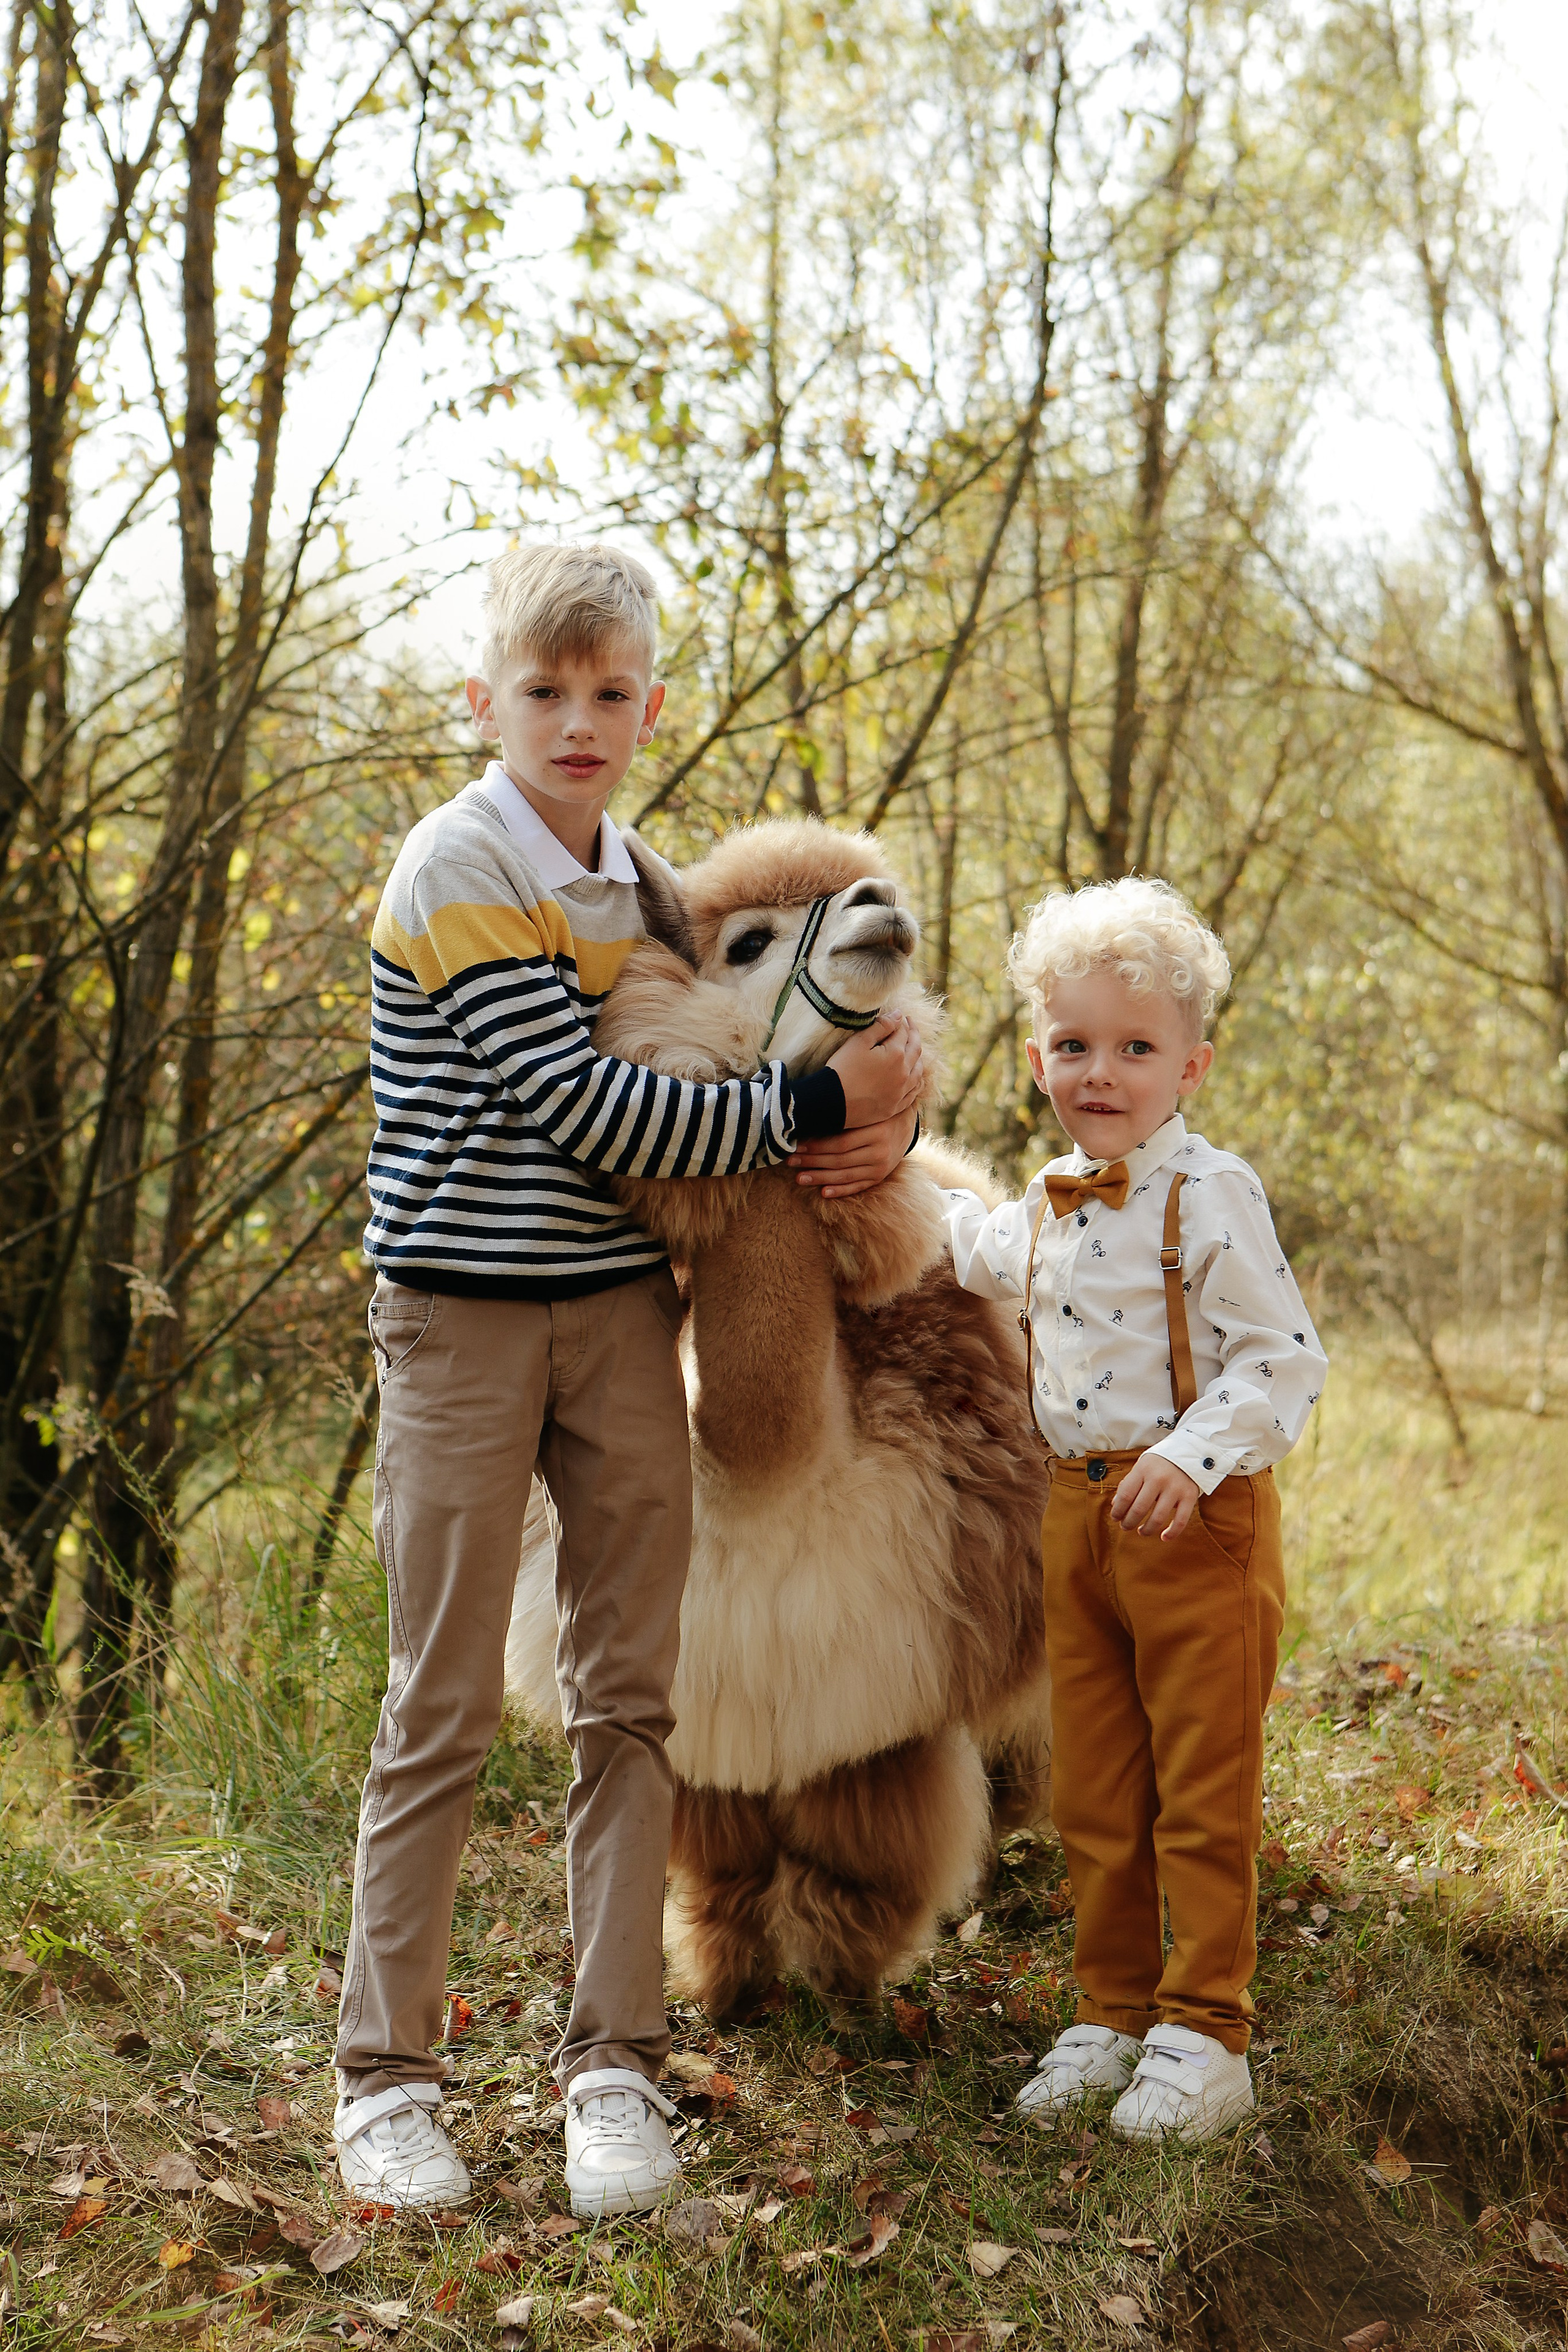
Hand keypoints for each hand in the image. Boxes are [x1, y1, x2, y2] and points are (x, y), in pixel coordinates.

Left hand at [788, 1110, 918, 1198]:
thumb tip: (808, 1122)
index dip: (816, 1146)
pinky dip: (840, 1190)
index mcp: (876, 1131)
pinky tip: (823, 1192)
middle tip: (791, 1161)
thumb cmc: (877, 1113)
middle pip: (840, 1160)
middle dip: (812, 1161)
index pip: (840, 1143)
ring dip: (820, 1178)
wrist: (904, 1125)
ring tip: (799, 1178)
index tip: (796, 1145)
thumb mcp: (865, 1111)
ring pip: (845, 1176)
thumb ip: (843, 1116)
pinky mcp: (880, 1177)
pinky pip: (857, 1187)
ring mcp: (881, 1168)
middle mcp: (880, 1152)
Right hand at [827, 1012, 923, 1127]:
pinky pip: (914, 1092)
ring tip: (913, 1047)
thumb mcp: (859, 1042)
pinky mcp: (896, 1106)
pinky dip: (917, 1080)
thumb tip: (898, 1014)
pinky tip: (915, 1076)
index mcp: (896, 1054)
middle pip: (915, 1049)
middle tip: (910, 1025)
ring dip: (918, 1056)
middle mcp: (904, 1073)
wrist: (833, 1102)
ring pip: (919, 1070)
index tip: (899, 1016)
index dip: (901, 1022)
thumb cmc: (843, 1069)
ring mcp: (902, 1091)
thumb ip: (881, 1026)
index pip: (903, 1032)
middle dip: (914, 1034)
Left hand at [1110, 1454, 1200, 1541]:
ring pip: (1157, 1518)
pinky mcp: (1190, 1496)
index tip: (1115, 1518)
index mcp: (1144, 1469)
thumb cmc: (1160, 1462)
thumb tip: (1116, 1505)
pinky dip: (1172, 1532)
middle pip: (1139, 1509)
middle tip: (1125, 1527)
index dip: (1118, 1511)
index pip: (1125, 1496)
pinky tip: (1164, 1537)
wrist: (1190, 1451)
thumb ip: (1129, 1484)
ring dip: (1146, 1529)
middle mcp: (1159, 1479)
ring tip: (1141, 1531)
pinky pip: (1180, 1521)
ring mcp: (1175, 1488)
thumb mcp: (1142, 1466)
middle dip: (1128, 1522)